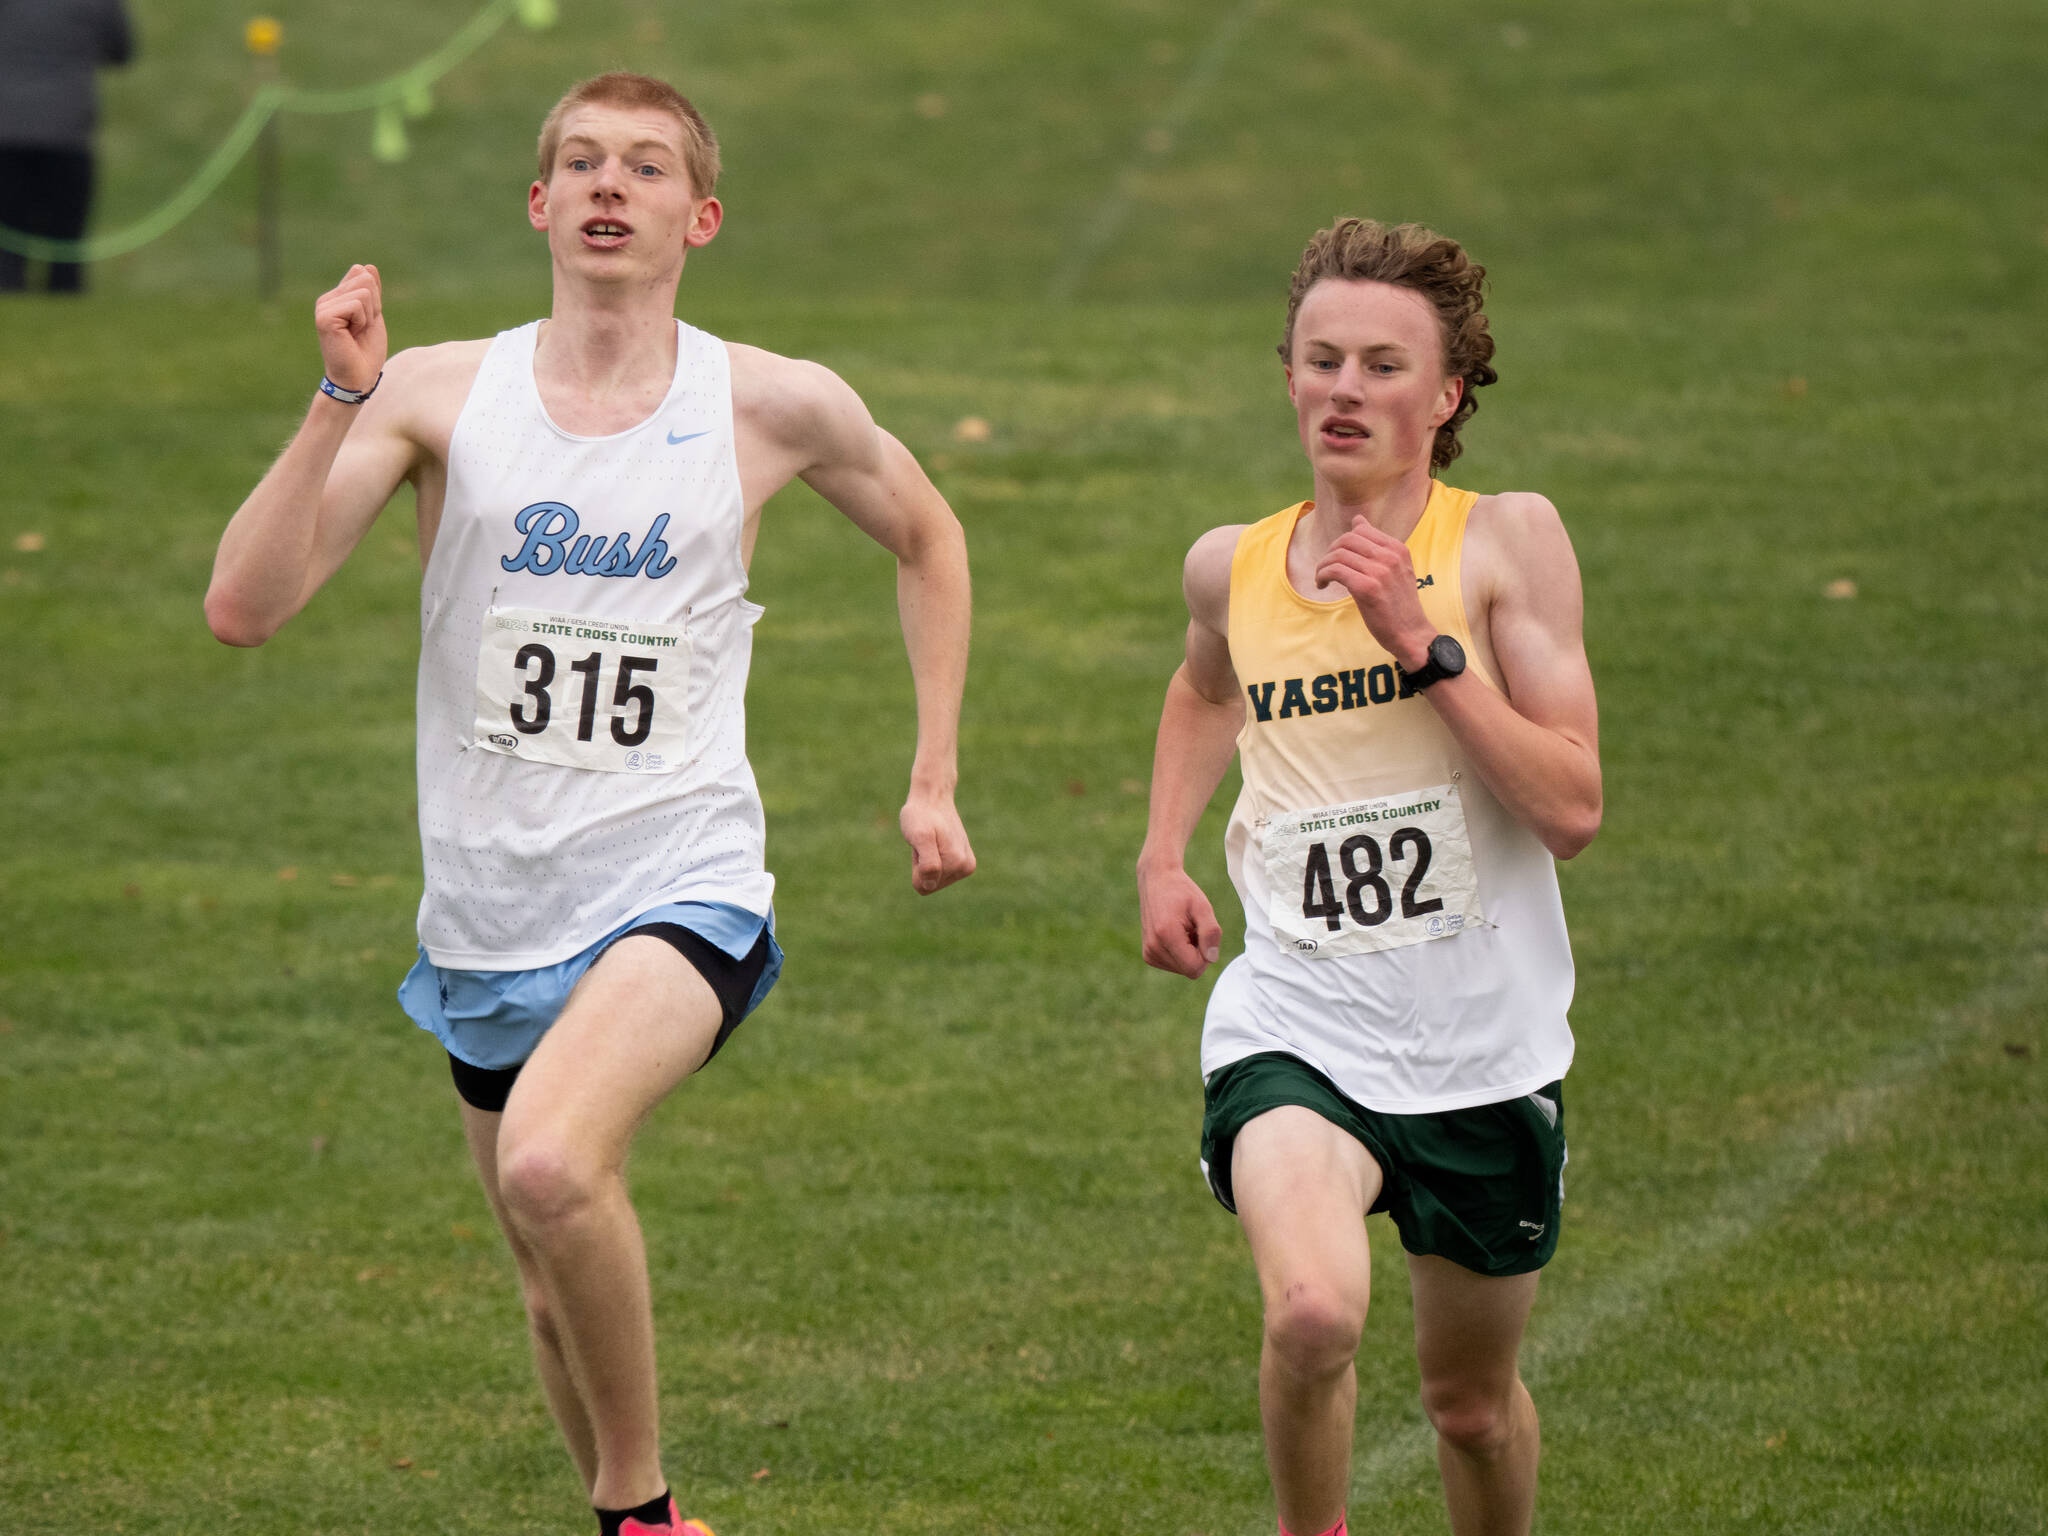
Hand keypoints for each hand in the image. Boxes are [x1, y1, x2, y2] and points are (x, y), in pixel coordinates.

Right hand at [314, 264, 387, 394]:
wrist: (358, 378)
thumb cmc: (366, 351)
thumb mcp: (373, 316)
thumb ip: (371, 291)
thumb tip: (367, 266)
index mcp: (336, 297)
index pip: (363, 274)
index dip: (375, 299)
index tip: (366, 321)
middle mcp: (327, 299)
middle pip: (364, 280)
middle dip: (373, 307)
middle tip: (362, 329)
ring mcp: (323, 306)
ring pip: (363, 292)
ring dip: (369, 316)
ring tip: (356, 333)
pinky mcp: (325, 316)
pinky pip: (357, 304)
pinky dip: (363, 321)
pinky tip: (352, 335)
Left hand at [900, 789, 975, 893]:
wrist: (932, 797)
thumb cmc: (922, 816)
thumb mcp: (919, 837)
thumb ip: (928, 864)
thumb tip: (930, 885)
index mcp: (958, 864)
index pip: (924, 886)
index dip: (917, 865)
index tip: (923, 844)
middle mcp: (966, 867)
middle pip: (930, 884)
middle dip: (922, 864)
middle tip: (925, 842)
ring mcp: (966, 865)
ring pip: (933, 879)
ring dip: (926, 860)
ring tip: (930, 841)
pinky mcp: (963, 861)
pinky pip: (937, 873)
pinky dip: (931, 858)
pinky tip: (935, 842)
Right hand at [1138, 862, 1221, 978]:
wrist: (1156, 880)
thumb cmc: (1181, 891)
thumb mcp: (1202, 906)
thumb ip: (1210, 932)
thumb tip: (1212, 958)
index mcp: (1166, 936)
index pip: (1195, 968)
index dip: (1206, 954)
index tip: (1202, 933)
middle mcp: (1153, 948)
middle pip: (1190, 970)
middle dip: (1198, 953)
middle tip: (1193, 928)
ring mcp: (1148, 952)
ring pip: (1183, 969)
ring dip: (1189, 953)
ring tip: (1184, 929)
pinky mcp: (1148, 954)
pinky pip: (1174, 965)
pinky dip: (1180, 953)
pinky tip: (1176, 934)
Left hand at [1313, 515, 1432, 669]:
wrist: (1412, 634)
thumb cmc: (1399, 604)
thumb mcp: (1396, 568)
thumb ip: (1377, 545)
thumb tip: (1358, 519)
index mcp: (1398, 549)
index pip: (1361, 530)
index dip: (1342, 542)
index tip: (1337, 558)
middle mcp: (1390, 556)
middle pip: (1347, 540)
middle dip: (1330, 552)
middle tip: (1326, 568)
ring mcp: (1380, 572)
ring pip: (1338, 555)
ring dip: (1323, 566)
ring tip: (1322, 578)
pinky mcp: (1367, 588)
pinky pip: (1335, 571)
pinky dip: (1323, 575)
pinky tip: (1322, 585)